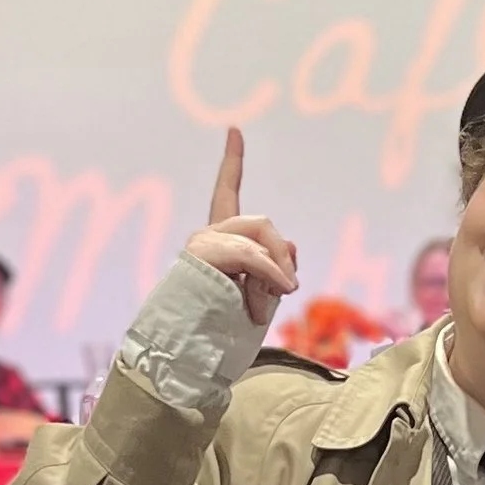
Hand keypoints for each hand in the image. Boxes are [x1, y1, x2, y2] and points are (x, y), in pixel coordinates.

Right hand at [183, 129, 298, 327]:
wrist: (190, 354)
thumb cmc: (224, 333)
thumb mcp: (263, 297)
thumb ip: (277, 269)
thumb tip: (294, 246)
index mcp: (219, 242)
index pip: (227, 193)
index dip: (232, 162)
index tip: (234, 130)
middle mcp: (206, 235)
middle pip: (262, 223)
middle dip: (282, 255)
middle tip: (288, 288)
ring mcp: (202, 242)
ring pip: (259, 241)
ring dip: (273, 274)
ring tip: (265, 304)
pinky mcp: (203, 252)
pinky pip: (252, 255)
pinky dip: (270, 272)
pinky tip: (279, 290)